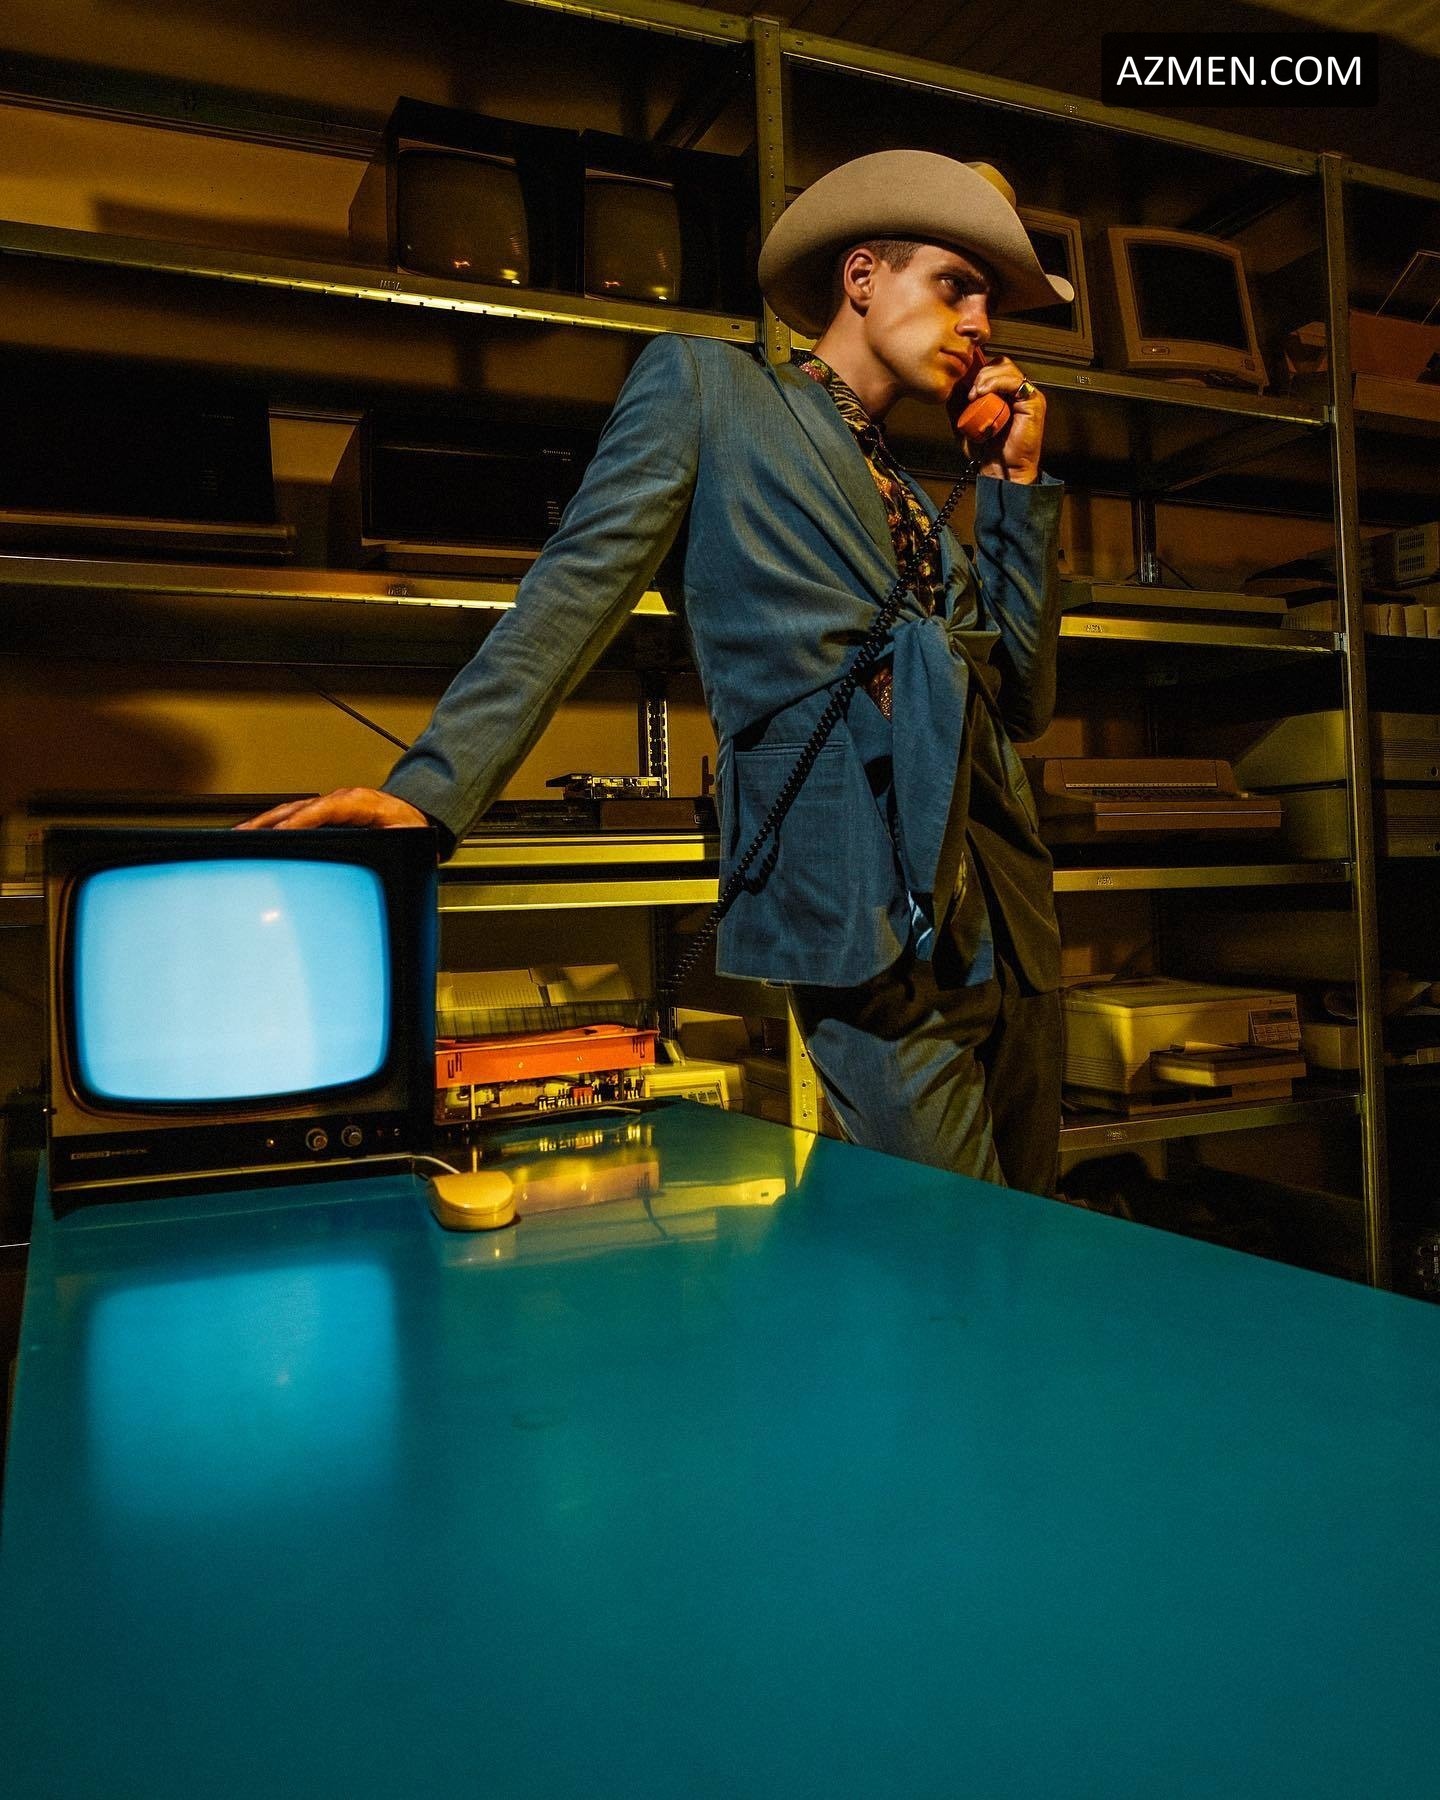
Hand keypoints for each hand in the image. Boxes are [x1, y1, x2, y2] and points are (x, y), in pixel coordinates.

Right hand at [236, 788, 430, 830]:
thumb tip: (387, 853)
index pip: (325, 809)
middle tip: (244, 835)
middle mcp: (339, 800)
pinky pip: (293, 817)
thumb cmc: (409, 826)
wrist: (413, 816)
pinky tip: (256, 836)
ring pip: (290, 811)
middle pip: (298, 808)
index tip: (282, 832)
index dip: (302, 820)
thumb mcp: (407, 836)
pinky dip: (273, 825)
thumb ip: (396, 842)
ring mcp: (328, 805)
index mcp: (359, 802)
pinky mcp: (323, 814)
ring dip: (264, 823)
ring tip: (239, 836)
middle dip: (269, 821)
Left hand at [969, 354, 1044, 483]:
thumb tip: (951, 385)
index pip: (992, 368)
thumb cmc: (986, 450)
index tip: (962, 384)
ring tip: (975, 394)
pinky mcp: (1033, 402)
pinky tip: (984, 393)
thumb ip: (957, 404)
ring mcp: (1026, 395)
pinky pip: (1016, 381)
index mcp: (1004, 393)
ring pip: (1006, 368)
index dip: (976, 371)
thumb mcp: (963, 422)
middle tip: (969, 392)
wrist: (1000, 470)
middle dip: (980, 373)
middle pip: (1000, 363)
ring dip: (986, 377)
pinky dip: (997, 383)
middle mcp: (1017, 391)